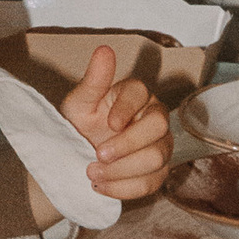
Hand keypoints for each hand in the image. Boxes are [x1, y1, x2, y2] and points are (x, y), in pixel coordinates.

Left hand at [62, 46, 171, 203]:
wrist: (77, 160)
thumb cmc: (80, 126)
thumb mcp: (79, 104)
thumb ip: (94, 80)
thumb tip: (104, 50)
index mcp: (135, 94)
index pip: (141, 93)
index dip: (126, 108)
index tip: (108, 123)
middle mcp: (154, 117)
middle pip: (158, 127)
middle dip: (127, 145)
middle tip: (97, 155)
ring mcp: (161, 146)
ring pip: (156, 159)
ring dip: (120, 170)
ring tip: (92, 173)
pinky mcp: (159, 173)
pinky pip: (150, 183)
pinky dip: (123, 188)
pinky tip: (101, 186)